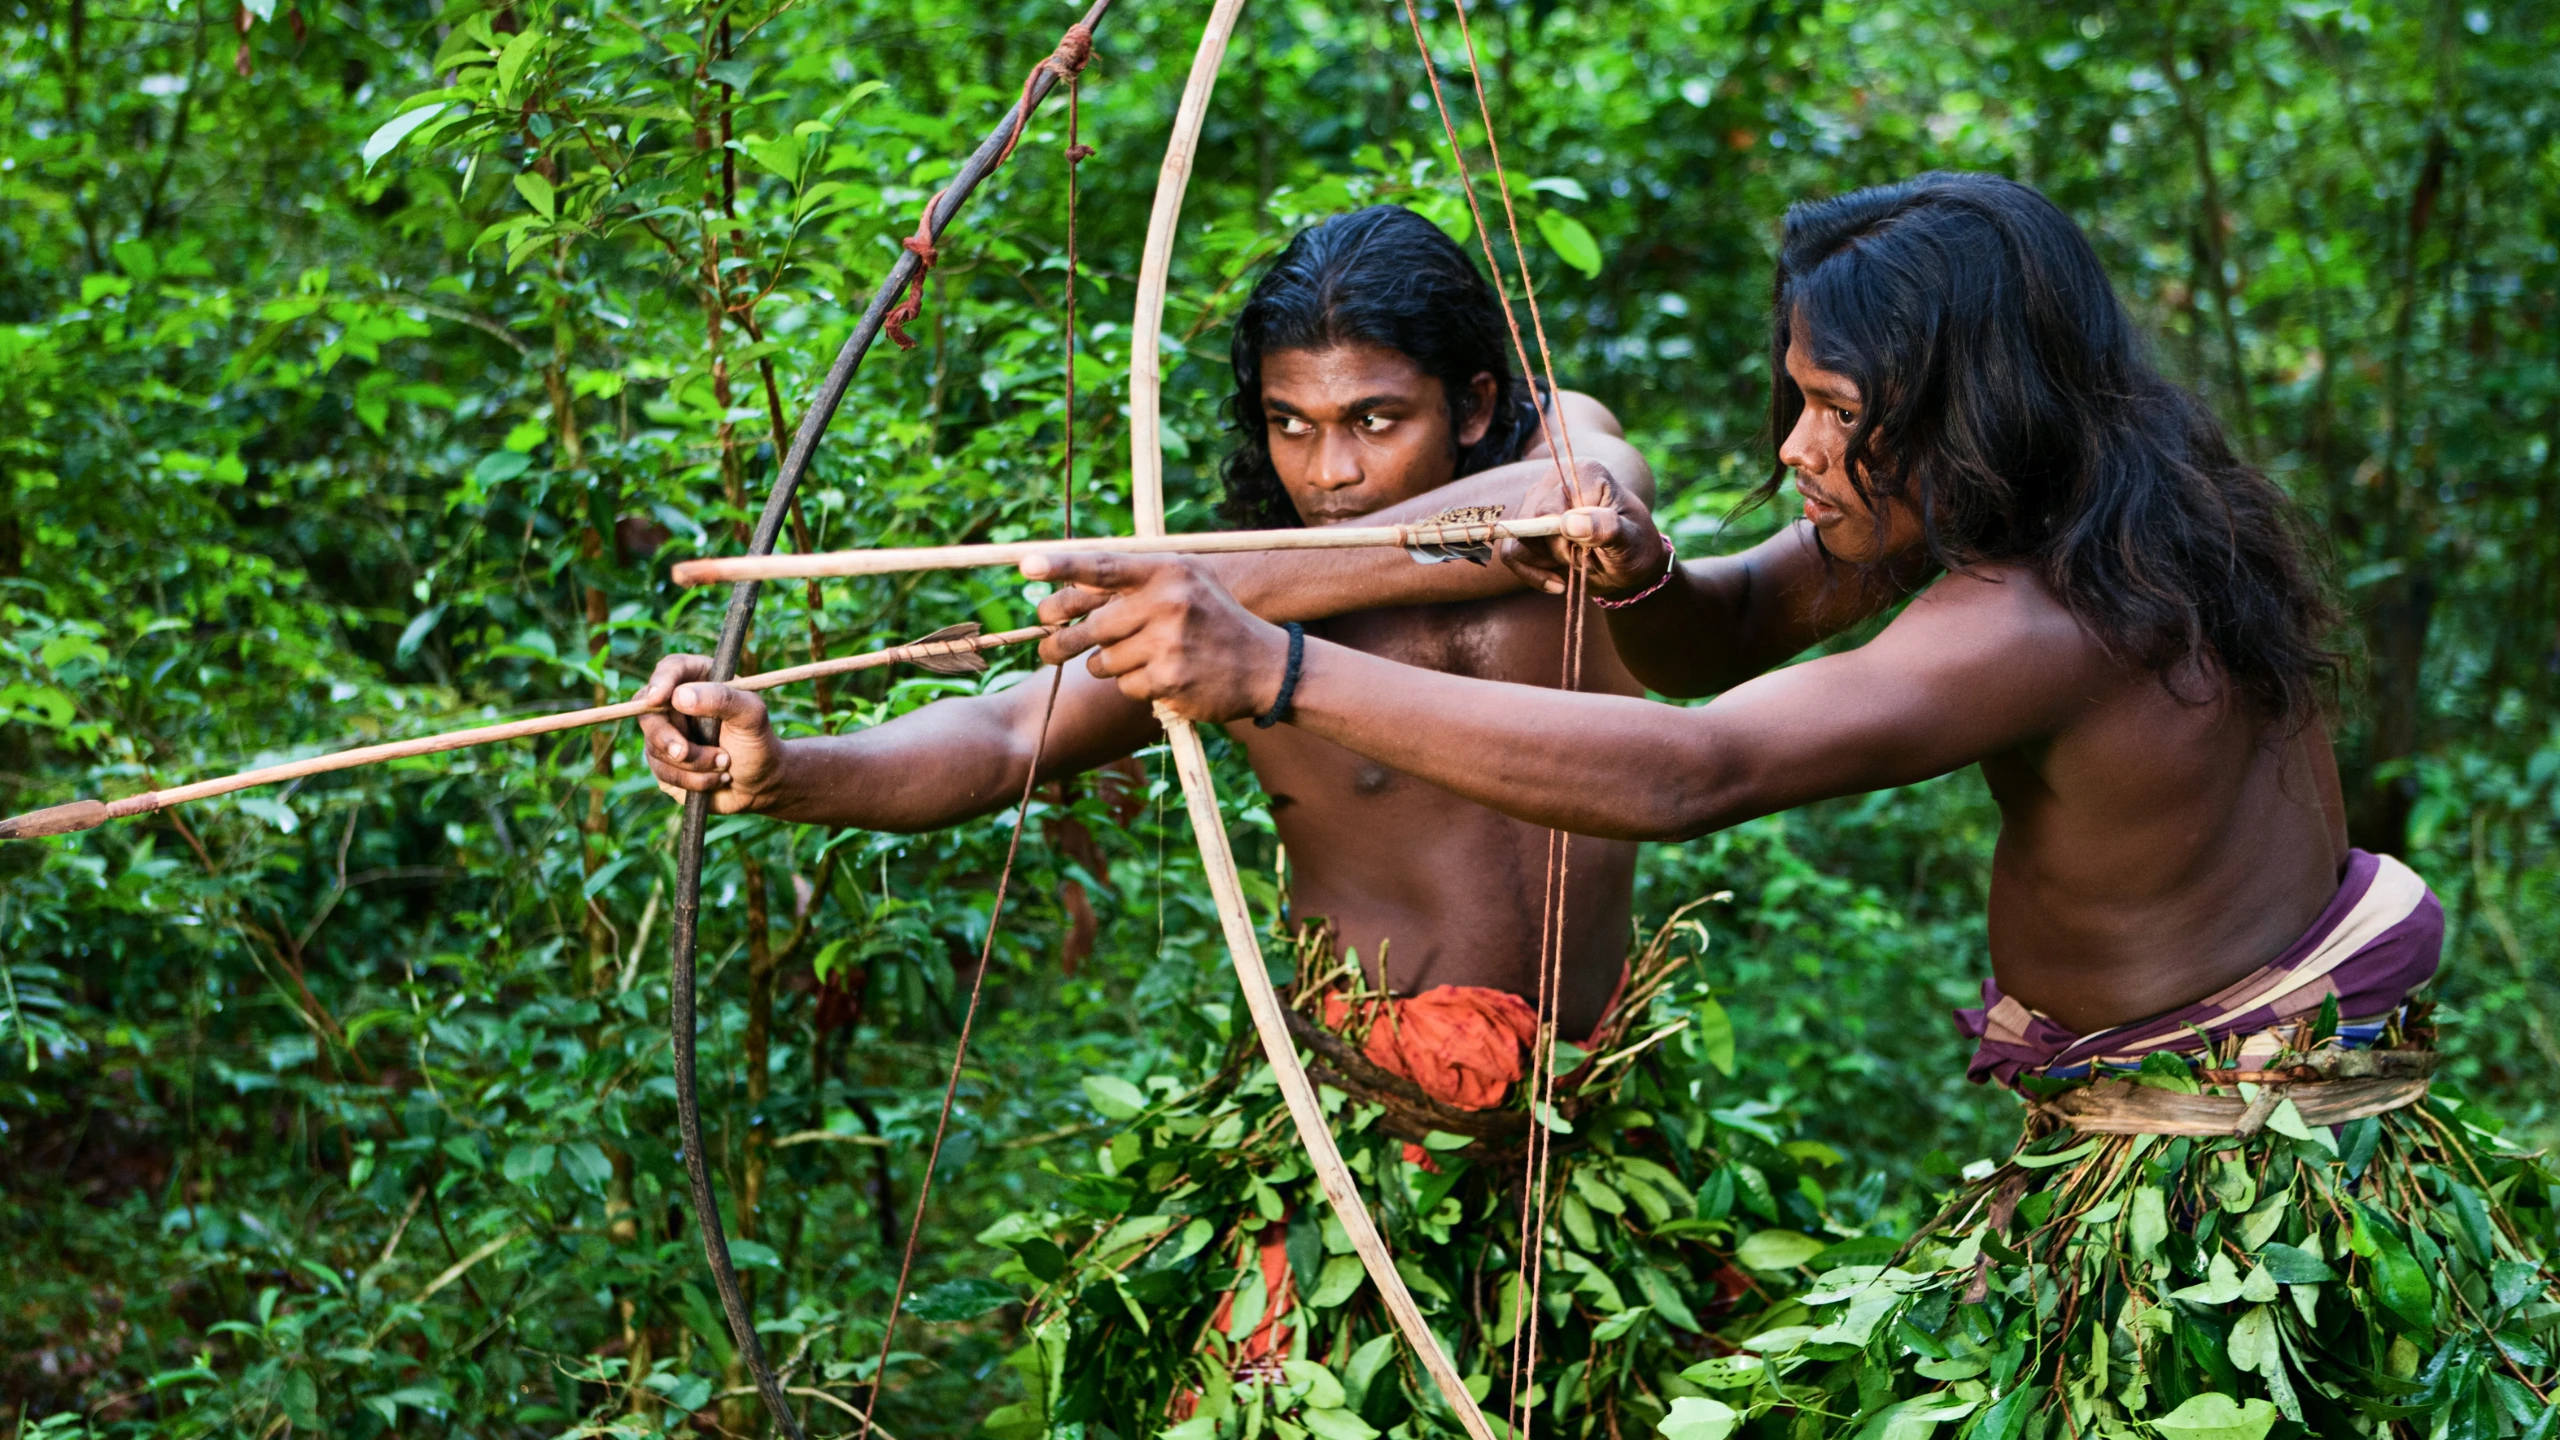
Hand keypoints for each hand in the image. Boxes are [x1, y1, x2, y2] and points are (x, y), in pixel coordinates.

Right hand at [634, 654, 789, 813]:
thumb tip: (679, 697)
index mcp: (701, 681)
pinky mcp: (664, 763)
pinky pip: (662, 771)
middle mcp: (678, 705)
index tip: (658, 699)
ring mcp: (668, 734)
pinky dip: (691, 780)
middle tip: (683, 753)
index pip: (672, 668)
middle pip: (648, 711)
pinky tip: (716, 779)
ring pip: (655, 746)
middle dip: (667, 737)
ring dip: (692, 762)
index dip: (661, 681)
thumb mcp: (751, 717)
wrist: (761, 785)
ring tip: (724, 765)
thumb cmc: (759, 744)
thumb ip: (723, 699)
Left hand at [1024, 553, 1292, 724]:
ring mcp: (1168, 644)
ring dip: (1107, 664)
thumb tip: (1067, 587)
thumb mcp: (1186, 583)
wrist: (1266, 666)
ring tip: (1139, 658)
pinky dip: (1134, 685)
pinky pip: (1124, 686)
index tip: (1026, 567)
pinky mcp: (1169, 681)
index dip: (1061, 567)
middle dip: (1060, 639)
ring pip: (1101, 661)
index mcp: (1167, 572)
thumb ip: (1134, 580)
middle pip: (1088, 624)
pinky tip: (1162, 677)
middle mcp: (1167, 604)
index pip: (1103, 567)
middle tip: (1048, 646)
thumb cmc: (1215, 619)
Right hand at [1498, 458, 1673, 601]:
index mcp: (1584, 473)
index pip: (1549, 508)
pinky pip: (1510, 553)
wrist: (1628, 565)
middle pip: (1528, 524)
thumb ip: (1606, 528)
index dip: (1564, 538)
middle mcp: (1555, 480)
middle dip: (1556, 553)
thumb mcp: (1630, 541)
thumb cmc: (1635, 548)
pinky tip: (1556, 581)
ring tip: (1574, 567)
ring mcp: (1538, 502)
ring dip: (1544, 564)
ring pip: (1516, 541)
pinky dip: (1531, 573)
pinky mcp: (1527, 525)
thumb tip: (1569, 522)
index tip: (1593, 550)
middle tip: (1587, 561)